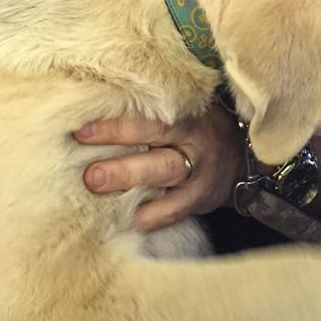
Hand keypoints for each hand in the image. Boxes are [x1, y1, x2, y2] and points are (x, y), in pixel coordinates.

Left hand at [74, 105, 244, 229]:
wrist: (238, 155)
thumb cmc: (194, 125)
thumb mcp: (181, 109)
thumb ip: (146, 108)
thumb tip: (90, 101)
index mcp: (184, 115)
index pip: (149, 117)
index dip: (116, 123)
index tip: (81, 129)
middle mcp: (191, 142)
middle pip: (157, 144)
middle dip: (121, 157)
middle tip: (90, 173)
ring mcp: (197, 173)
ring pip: (163, 176)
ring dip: (128, 183)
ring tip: (96, 185)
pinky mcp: (197, 200)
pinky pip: (171, 212)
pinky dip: (145, 217)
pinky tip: (118, 219)